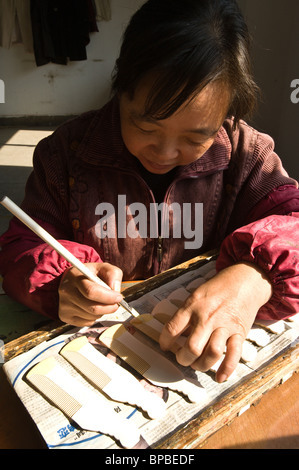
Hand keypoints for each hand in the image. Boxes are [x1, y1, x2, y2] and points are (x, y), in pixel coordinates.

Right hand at [58, 262, 122, 326]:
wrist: (71, 280)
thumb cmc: (89, 274)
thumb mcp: (103, 267)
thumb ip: (113, 274)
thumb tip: (115, 290)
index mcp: (75, 276)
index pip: (91, 291)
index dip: (108, 297)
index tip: (118, 297)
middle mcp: (67, 291)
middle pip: (93, 308)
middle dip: (109, 307)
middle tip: (116, 303)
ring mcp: (64, 306)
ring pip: (92, 316)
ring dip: (103, 312)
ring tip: (101, 302)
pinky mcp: (65, 316)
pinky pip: (87, 322)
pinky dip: (95, 317)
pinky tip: (92, 307)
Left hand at [159, 263, 271, 382]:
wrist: (244, 281)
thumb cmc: (217, 289)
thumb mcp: (196, 295)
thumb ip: (186, 314)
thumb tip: (175, 336)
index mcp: (192, 306)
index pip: (172, 329)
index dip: (165, 342)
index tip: (165, 347)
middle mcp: (207, 317)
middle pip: (192, 348)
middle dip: (183, 359)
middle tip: (182, 358)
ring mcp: (224, 326)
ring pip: (212, 354)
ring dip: (201, 365)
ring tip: (197, 364)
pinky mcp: (239, 332)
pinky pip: (234, 355)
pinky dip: (226, 369)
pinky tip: (219, 377)